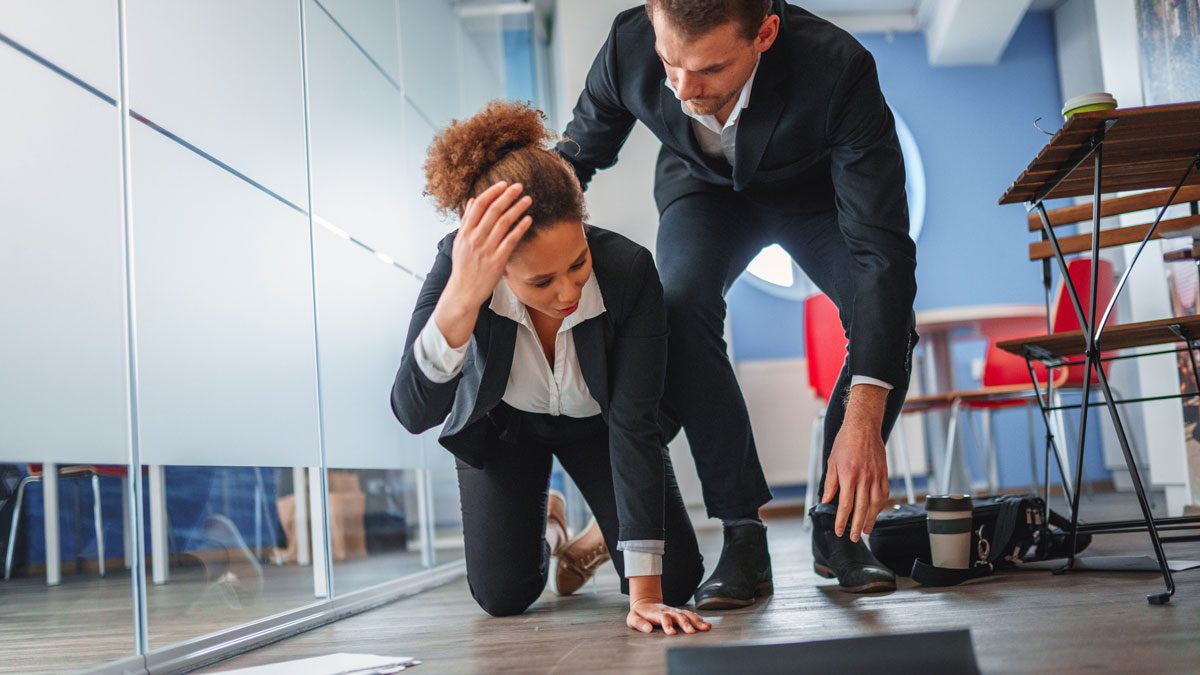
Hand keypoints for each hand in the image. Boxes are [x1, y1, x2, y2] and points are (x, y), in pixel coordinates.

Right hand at [433, 181, 532, 347]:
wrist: (463, 292)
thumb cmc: (463, 267)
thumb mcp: (460, 242)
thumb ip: (466, 221)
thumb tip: (471, 200)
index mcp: (465, 232)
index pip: (478, 205)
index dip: (492, 192)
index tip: (503, 184)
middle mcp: (475, 239)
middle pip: (493, 211)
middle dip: (507, 196)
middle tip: (519, 186)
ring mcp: (486, 250)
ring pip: (503, 223)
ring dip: (516, 209)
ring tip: (527, 199)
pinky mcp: (497, 261)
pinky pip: (510, 241)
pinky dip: (520, 228)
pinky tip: (528, 219)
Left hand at [626, 598, 710, 635]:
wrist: (645, 602)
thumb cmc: (639, 613)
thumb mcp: (632, 618)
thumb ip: (639, 623)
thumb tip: (648, 629)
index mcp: (655, 613)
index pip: (663, 617)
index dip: (667, 624)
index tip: (672, 633)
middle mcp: (667, 610)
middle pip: (678, 615)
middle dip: (685, 623)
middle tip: (692, 632)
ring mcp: (674, 611)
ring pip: (687, 614)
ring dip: (696, 621)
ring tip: (705, 628)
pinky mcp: (679, 613)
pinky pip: (690, 615)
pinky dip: (699, 619)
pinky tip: (706, 625)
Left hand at [821, 384, 890, 542]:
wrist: (863, 426)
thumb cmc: (845, 442)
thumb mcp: (832, 462)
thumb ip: (830, 483)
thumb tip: (826, 500)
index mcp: (848, 475)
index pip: (845, 504)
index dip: (842, 520)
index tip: (839, 530)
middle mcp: (863, 478)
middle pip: (861, 509)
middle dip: (857, 526)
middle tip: (855, 538)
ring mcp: (875, 476)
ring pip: (875, 504)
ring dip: (871, 519)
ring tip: (866, 530)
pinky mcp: (884, 473)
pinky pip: (884, 494)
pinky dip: (880, 506)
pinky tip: (876, 513)